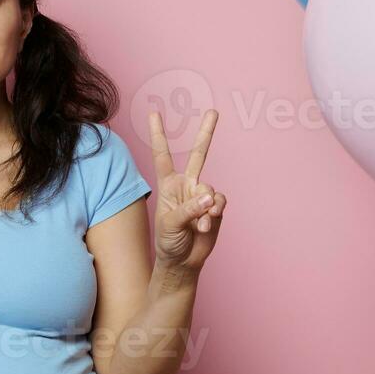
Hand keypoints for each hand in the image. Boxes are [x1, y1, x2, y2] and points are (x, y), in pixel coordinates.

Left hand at [148, 108, 225, 270]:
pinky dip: (216, 212)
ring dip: (206, 208)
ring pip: (210, 189)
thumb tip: (209, 198)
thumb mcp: (170, 225)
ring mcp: (201, 195)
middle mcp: (186, 185)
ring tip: (199, 225)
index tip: (154, 113)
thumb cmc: (168, 242)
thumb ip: (189, 209)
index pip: (162, 155)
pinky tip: (208, 225)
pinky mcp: (215, 207)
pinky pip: (220, 201)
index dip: (159, 134)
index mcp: (168, 185)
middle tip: (213, 111)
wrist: (183, 262)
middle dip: (206, 133)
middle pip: (198, 154)